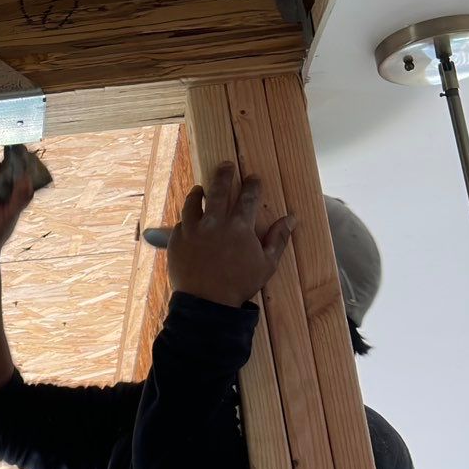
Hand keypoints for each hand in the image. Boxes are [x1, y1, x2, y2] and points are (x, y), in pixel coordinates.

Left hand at [164, 162, 293, 307]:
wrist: (207, 303)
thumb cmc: (240, 284)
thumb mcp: (267, 264)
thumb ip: (278, 238)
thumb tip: (292, 218)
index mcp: (239, 226)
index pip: (248, 197)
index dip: (252, 185)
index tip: (253, 177)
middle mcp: (214, 222)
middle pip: (218, 189)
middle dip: (223, 174)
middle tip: (225, 165)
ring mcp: (192, 230)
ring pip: (193, 201)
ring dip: (198, 192)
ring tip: (201, 188)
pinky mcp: (176, 239)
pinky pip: (181, 222)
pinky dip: (186, 218)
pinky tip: (189, 218)